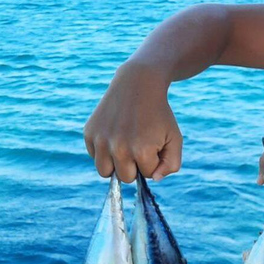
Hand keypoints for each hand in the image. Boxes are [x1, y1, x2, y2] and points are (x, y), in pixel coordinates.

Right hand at [83, 62, 182, 182]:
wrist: (138, 84)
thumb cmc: (159, 114)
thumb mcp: (175, 138)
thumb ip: (171, 164)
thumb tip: (153, 179)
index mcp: (141, 151)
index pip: (147, 174)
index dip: (153, 159)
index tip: (153, 141)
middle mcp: (118, 148)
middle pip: (126, 177)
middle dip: (135, 164)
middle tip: (139, 143)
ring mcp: (101, 140)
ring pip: (105, 172)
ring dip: (116, 163)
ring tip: (125, 144)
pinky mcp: (89, 133)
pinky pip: (95, 156)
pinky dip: (104, 150)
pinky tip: (114, 132)